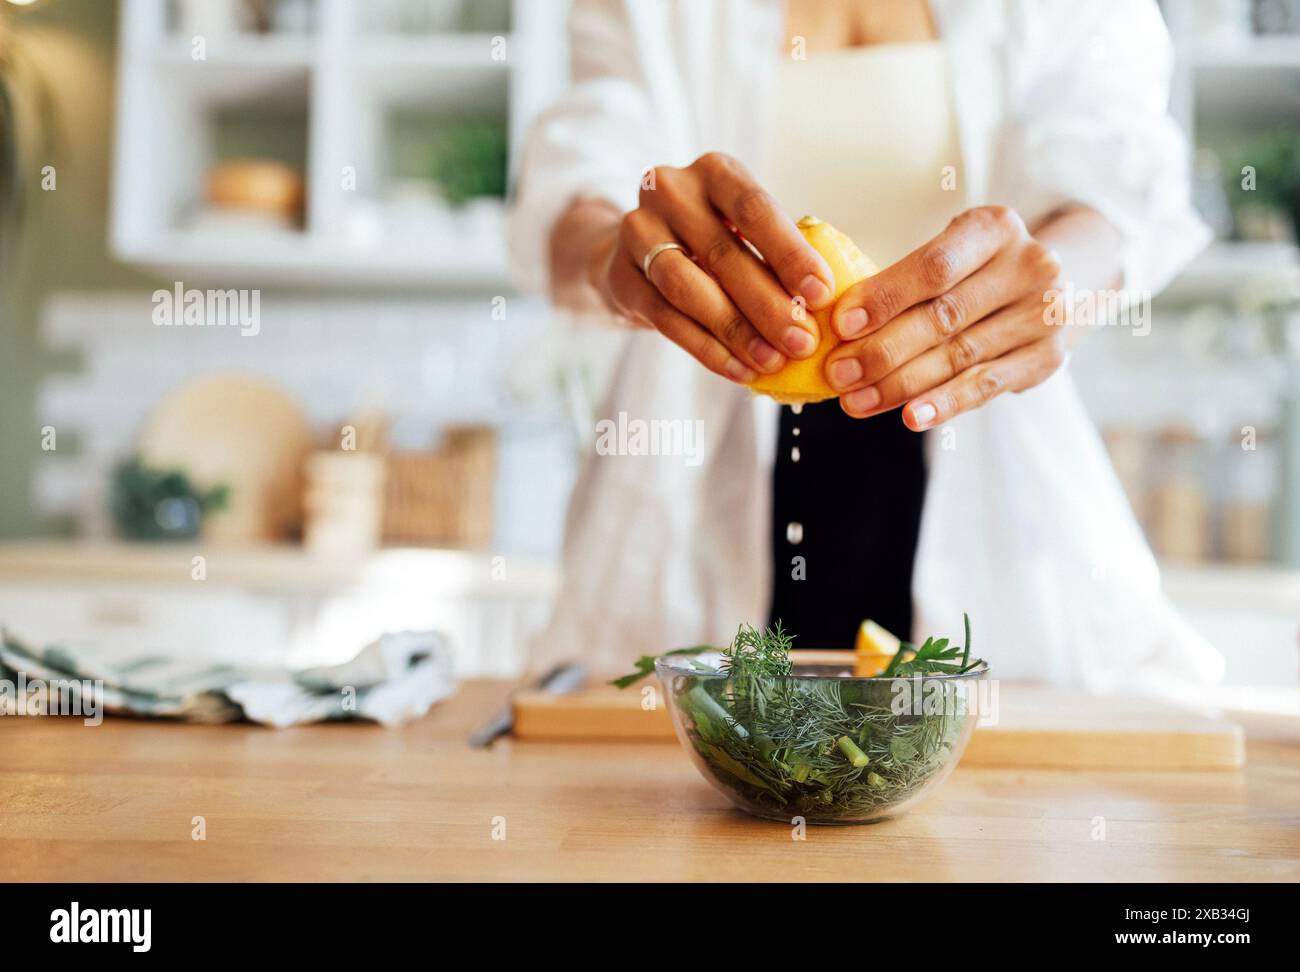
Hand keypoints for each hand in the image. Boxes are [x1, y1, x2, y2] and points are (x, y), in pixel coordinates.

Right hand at [586, 152, 835, 382]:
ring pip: (688, 288)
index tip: (822, 294)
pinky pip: (665, 319)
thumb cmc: (712, 239)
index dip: (790, 253)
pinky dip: (707, 349)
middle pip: (723, 253)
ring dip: (735, 330)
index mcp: (714, 171)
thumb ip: (776, 254)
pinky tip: (740, 370)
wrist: (636, 251)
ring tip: (772, 362)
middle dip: (768, 304)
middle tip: (803, 343)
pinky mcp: (619, 276)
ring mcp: (637, 232)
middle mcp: (670, 191)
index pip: (755, 209)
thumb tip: (824, 305)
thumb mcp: (743, 228)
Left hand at [823, 205, 1067, 429]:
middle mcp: (1028, 266)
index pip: (934, 267)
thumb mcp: (952, 253)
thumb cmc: (978, 270)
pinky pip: (985, 386)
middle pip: (943, 316)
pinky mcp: (1046, 358)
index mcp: (994, 228)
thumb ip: (905, 282)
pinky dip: (944, 404)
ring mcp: (1043, 314)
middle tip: (838, 373)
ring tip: (857, 401)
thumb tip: (839, 329)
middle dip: (882, 350)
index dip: (885, 297)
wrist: (1058, 286)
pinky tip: (910, 417)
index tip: (841, 325)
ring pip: (959, 356)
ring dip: (900, 385)